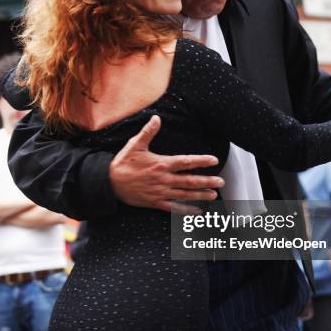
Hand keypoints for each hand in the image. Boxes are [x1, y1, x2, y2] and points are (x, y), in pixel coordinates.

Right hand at [109, 115, 224, 212]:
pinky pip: (174, 208)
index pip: (186, 162)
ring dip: (201, 195)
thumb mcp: (135, 145)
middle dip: (207, 181)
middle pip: (189, 181)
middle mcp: (163, 180)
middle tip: (221, 182)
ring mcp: (160, 192)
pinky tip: (198, 211)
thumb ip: (148, 132)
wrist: (109, 183)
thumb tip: (156, 118)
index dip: (201, 161)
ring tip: (214, 195)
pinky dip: (186, 210)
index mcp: (161, 164)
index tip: (214, 160)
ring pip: (185, 195)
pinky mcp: (155, 202)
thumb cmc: (123, 163)